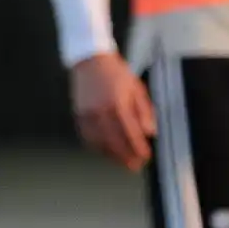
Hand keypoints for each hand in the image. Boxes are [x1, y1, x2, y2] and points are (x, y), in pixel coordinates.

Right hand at [70, 52, 156, 171]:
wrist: (91, 61)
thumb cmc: (117, 73)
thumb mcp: (137, 88)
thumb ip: (144, 111)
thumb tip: (150, 132)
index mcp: (118, 104)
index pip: (130, 133)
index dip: (138, 148)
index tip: (145, 157)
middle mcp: (101, 112)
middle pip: (114, 142)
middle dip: (125, 157)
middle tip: (135, 166)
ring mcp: (87, 116)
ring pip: (99, 143)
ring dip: (111, 155)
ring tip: (123, 161)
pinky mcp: (78, 117)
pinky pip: (87, 138)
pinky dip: (97, 148)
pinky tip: (106, 151)